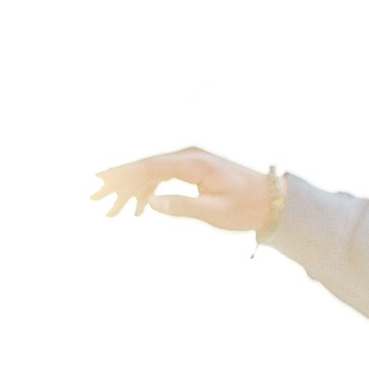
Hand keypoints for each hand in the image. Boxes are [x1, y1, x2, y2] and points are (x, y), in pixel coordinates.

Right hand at [91, 147, 276, 231]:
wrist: (273, 200)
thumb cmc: (247, 207)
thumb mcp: (215, 212)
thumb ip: (182, 206)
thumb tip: (152, 203)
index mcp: (192, 162)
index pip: (149, 167)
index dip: (122, 176)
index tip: (100, 184)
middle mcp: (188, 156)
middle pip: (144, 168)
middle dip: (118, 184)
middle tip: (94, 199)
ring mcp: (190, 161)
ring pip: (151, 174)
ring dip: (131, 192)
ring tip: (111, 212)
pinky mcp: (194, 170)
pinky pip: (163, 178)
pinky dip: (149, 193)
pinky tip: (140, 210)